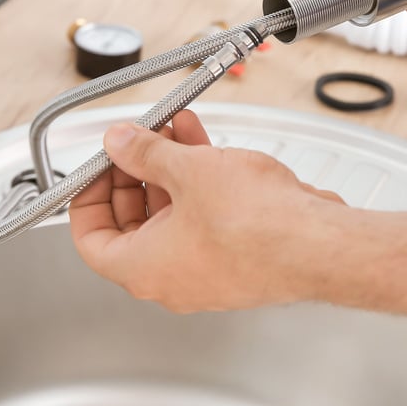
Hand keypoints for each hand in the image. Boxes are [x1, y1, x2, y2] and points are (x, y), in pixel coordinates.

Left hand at [69, 110, 344, 312]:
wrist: (319, 245)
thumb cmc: (256, 226)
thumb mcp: (187, 170)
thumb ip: (145, 153)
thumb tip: (120, 144)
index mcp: (143, 268)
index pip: (90, 239)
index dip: (87, 197)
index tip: (96, 167)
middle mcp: (171, 278)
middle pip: (133, 223)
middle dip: (135, 172)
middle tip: (138, 138)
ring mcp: (206, 272)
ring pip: (173, 216)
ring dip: (171, 169)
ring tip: (176, 127)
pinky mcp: (238, 259)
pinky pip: (205, 219)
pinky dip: (200, 183)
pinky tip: (206, 145)